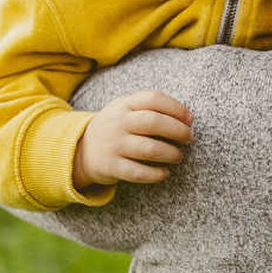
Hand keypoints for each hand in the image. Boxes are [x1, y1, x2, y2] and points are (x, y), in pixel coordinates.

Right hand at [72, 90, 192, 190]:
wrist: (81, 149)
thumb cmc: (116, 126)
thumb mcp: (125, 108)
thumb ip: (149, 106)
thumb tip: (185, 116)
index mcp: (125, 104)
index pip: (154, 98)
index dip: (176, 107)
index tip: (190, 119)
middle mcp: (119, 123)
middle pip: (154, 122)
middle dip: (178, 130)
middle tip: (189, 138)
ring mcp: (114, 145)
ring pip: (149, 149)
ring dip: (170, 153)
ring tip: (178, 156)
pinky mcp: (111, 167)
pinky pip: (138, 172)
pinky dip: (156, 174)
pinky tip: (165, 173)